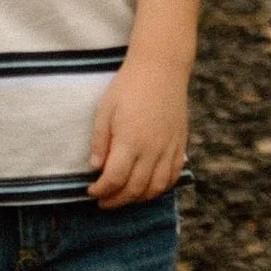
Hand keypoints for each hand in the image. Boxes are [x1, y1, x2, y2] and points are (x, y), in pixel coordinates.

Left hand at [87, 51, 191, 205]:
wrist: (161, 69)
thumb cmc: (128, 86)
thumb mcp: (105, 108)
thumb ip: (100, 140)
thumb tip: (95, 167)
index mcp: (130, 140)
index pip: (115, 178)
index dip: (101, 190)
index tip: (91, 191)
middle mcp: (152, 149)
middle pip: (135, 188)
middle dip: (117, 200)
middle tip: (104, 202)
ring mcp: (169, 149)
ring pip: (156, 188)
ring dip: (138, 199)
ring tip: (123, 198)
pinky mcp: (180, 145)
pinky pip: (173, 176)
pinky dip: (160, 189)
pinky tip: (148, 189)